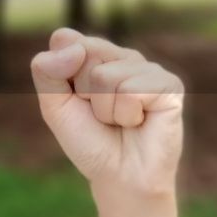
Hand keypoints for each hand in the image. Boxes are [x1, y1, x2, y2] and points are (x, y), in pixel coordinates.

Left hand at [29, 26, 184, 204]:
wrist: (119, 177)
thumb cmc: (89, 141)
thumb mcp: (54, 107)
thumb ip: (47, 72)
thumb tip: (72, 46)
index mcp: (94, 53)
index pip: (64, 39)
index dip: (61, 74)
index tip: (75, 99)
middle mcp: (122, 55)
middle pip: (84, 53)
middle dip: (83, 92)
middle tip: (99, 114)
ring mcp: (148, 68)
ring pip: (106, 76)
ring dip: (105, 109)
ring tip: (119, 121)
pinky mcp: (169, 84)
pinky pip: (131, 90)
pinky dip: (126, 115)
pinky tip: (138, 123)